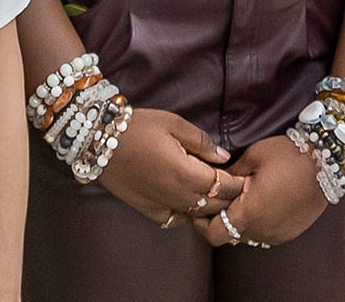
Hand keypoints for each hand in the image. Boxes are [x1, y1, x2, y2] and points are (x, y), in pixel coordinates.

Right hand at [93, 106, 234, 229]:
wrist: (99, 140)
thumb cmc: (138, 127)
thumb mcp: (175, 124)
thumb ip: (202, 143)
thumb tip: (224, 157)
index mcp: (189, 174)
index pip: (226, 187)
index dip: (238, 183)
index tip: (244, 176)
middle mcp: (179, 196)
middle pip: (216, 205)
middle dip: (228, 197)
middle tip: (235, 187)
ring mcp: (163, 206)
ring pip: (198, 216)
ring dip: (209, 208)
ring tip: (214, 194)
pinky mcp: (149, 210)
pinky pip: (175, 221)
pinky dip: (186, 215)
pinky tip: (187, 203)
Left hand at [207, 134, 326, 247]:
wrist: (326, 162)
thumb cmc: (289, 156)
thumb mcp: (252, 158)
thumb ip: (228, 176)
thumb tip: (213, 183)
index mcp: (249, 213)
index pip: (213, 233)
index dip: (201, 223)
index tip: (198, 208)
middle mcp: (262, 230)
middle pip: (228, 236)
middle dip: (219, 220)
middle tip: (218, 200)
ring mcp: (278, 234)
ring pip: (247, 236)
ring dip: (239, 222)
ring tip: (242, 200)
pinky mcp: (290, 233)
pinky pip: (265, 234)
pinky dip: (258, 223)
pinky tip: (262, 203)